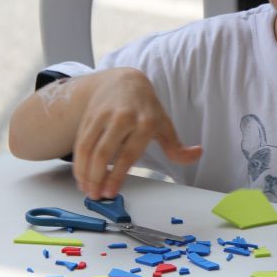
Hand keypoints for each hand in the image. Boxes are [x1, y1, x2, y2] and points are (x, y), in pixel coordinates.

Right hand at [73, 68, 201, 198]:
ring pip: (88, 148)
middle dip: (97, 178)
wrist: (125, 81)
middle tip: (96, 196)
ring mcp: (103, 116)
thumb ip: (176, 146)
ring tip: (87, 189)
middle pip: (104, 153)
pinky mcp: (89, 116)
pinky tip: (81, 176)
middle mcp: (123, 118)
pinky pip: (80, 142)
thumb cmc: (146, 108)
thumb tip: (197, 154)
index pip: (128, 154)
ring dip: (84, 173)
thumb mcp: (164, 124)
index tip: (110, 193)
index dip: (117, 175)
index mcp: (145, 123)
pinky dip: (78, 162)